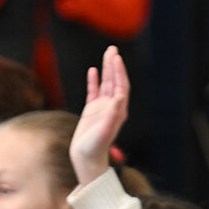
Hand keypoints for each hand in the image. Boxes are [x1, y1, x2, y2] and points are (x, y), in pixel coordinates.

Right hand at [71, 45, 127, 186]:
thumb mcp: (105, 130)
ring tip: (106, 54)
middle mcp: (112, 108)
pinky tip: (92, 70)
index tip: (116, 58)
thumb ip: (112, 113)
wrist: (86, 159)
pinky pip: (93, 92)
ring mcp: (101, 109)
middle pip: (115, 82)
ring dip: (106, 70)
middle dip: (114, 65)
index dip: (119, 72)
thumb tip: (120, 95)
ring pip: (105, 84)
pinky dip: (94, 81)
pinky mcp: (91, 112)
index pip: (121, 86)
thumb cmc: (95, 147)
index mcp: (118, 111)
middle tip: (112, 49)